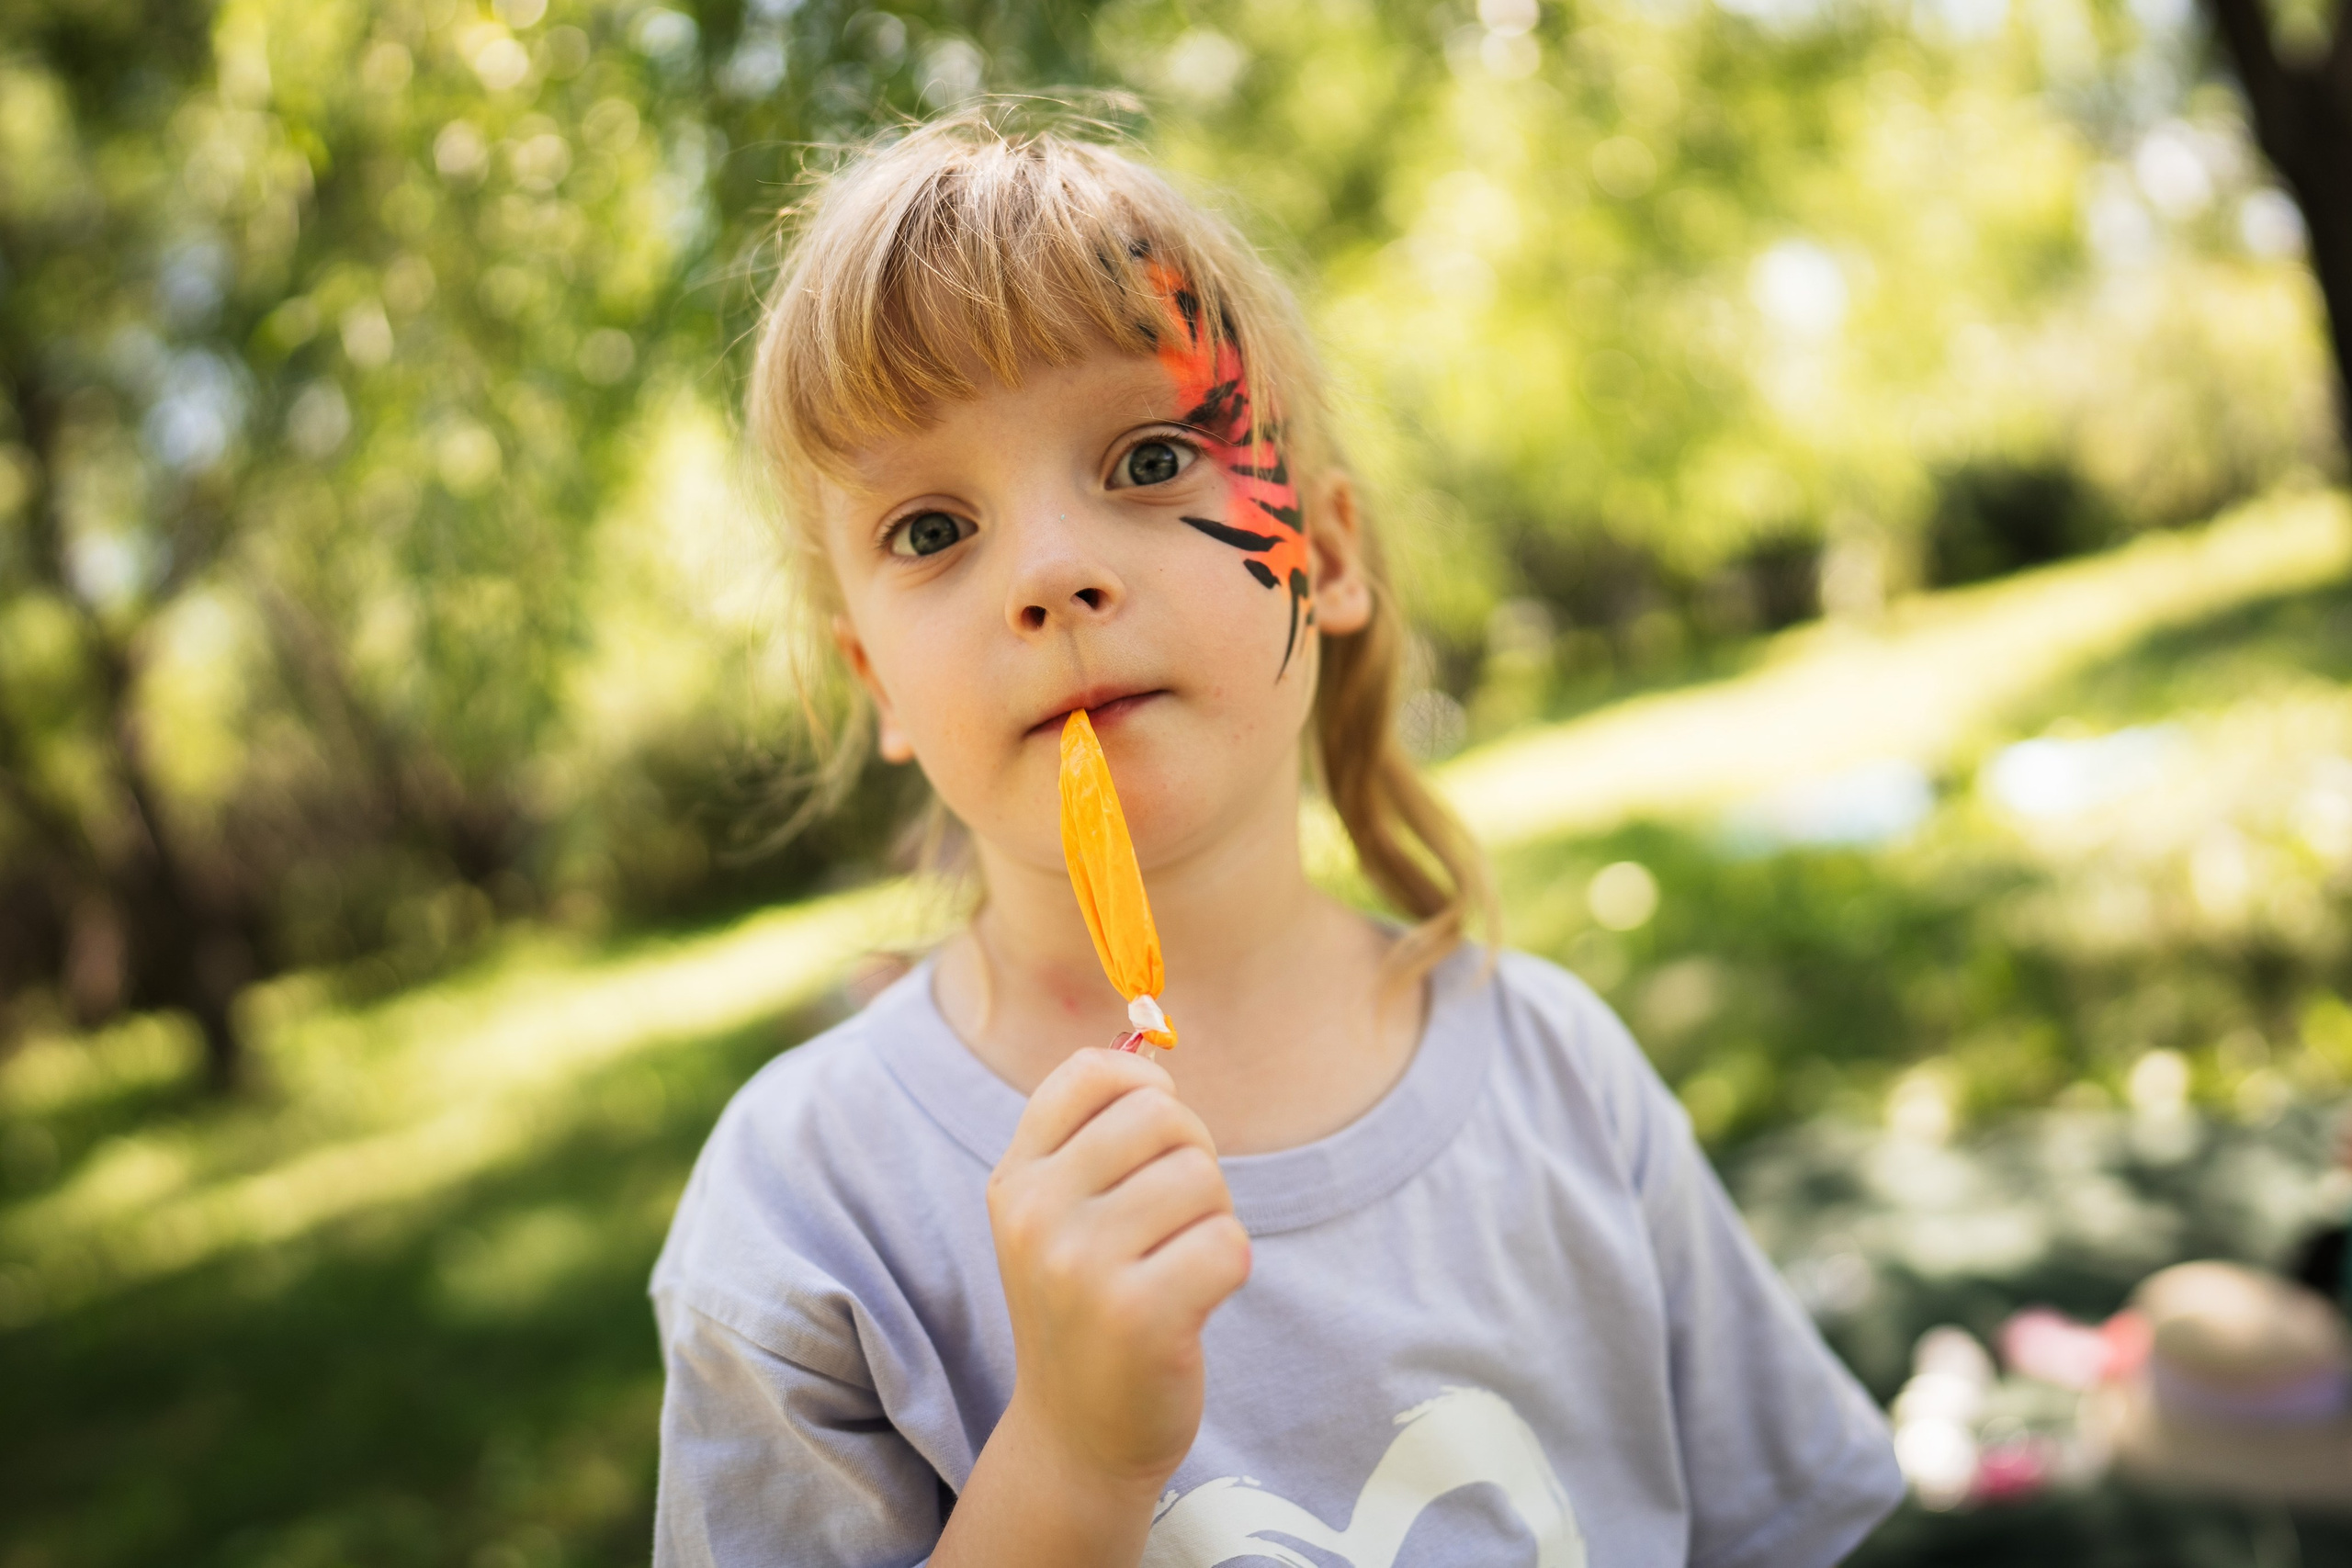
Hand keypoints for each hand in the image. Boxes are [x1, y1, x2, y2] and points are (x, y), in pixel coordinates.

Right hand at [985, 1046, 1252, 1490]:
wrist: (1077, 1437)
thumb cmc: (1087, 1307)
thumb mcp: (1060, 1215)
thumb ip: (1094, 1132)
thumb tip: (1151, 1045)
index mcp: (1016, 1179)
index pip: (1095, 1072)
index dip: (1148, 1091)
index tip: (1151, 1144)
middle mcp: (1036, 1214)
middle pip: (1165, 1116)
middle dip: (1194, 1159)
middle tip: (1173, 1221)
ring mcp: (1082, 1266)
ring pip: (1204, 1178)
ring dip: (1213, 1219)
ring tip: (1176, 1267)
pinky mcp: (1139, 1315)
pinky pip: (1229, 1244)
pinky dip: (1229, 1268)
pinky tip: (1194, 1305)